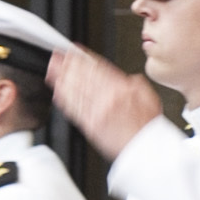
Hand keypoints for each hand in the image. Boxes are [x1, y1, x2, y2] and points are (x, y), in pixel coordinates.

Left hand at [48, 45, 161, 160]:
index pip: (98, 68)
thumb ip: (134, 83)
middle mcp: (106, 99)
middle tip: (56, 56)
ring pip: (76, 91)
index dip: (83, 58)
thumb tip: (124, 77)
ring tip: (51, 70)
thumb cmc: (146, 125)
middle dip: (67, 65)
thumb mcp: (148, 96)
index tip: (73, 51)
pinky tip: (57, 92)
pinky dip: (64, 99)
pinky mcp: (90, 125)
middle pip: (83, 77)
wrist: (144, 148)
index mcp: (121, 89)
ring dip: (61, 79)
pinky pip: (74, 110)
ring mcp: (96, 112)